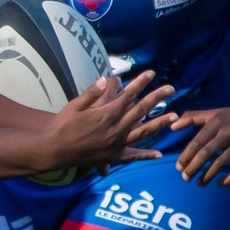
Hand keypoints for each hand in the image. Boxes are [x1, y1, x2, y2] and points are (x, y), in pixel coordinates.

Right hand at [45, 72, 174, 170]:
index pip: (129, 95)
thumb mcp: (75, 105)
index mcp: (107, 113)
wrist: (54, 149)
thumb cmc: (62, 125)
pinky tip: (158, 154)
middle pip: (141, 110)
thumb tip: (103, 80)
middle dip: (157, 98)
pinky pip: (133, 156)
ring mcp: (117, 144)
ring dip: (160, 123)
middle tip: (171, 88)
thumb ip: (91, 93)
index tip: (152, 73)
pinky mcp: (113, 156)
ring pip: (143, 132)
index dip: (141, 83)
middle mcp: (116, 128)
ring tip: (174, 116)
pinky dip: (146, 155)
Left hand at [173, 99, 229, 184]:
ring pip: (221, 163)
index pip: (197, 142)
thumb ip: (192, 118)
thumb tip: (172, 126)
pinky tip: (220, 183)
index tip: (178, 167)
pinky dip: (228, 179)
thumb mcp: (214, 113)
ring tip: (199, 183)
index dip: (186, 156)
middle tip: (185, 178)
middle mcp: (229, 132)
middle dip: (193, 168)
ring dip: (208, 176)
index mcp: (217, 122)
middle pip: (206, 153)